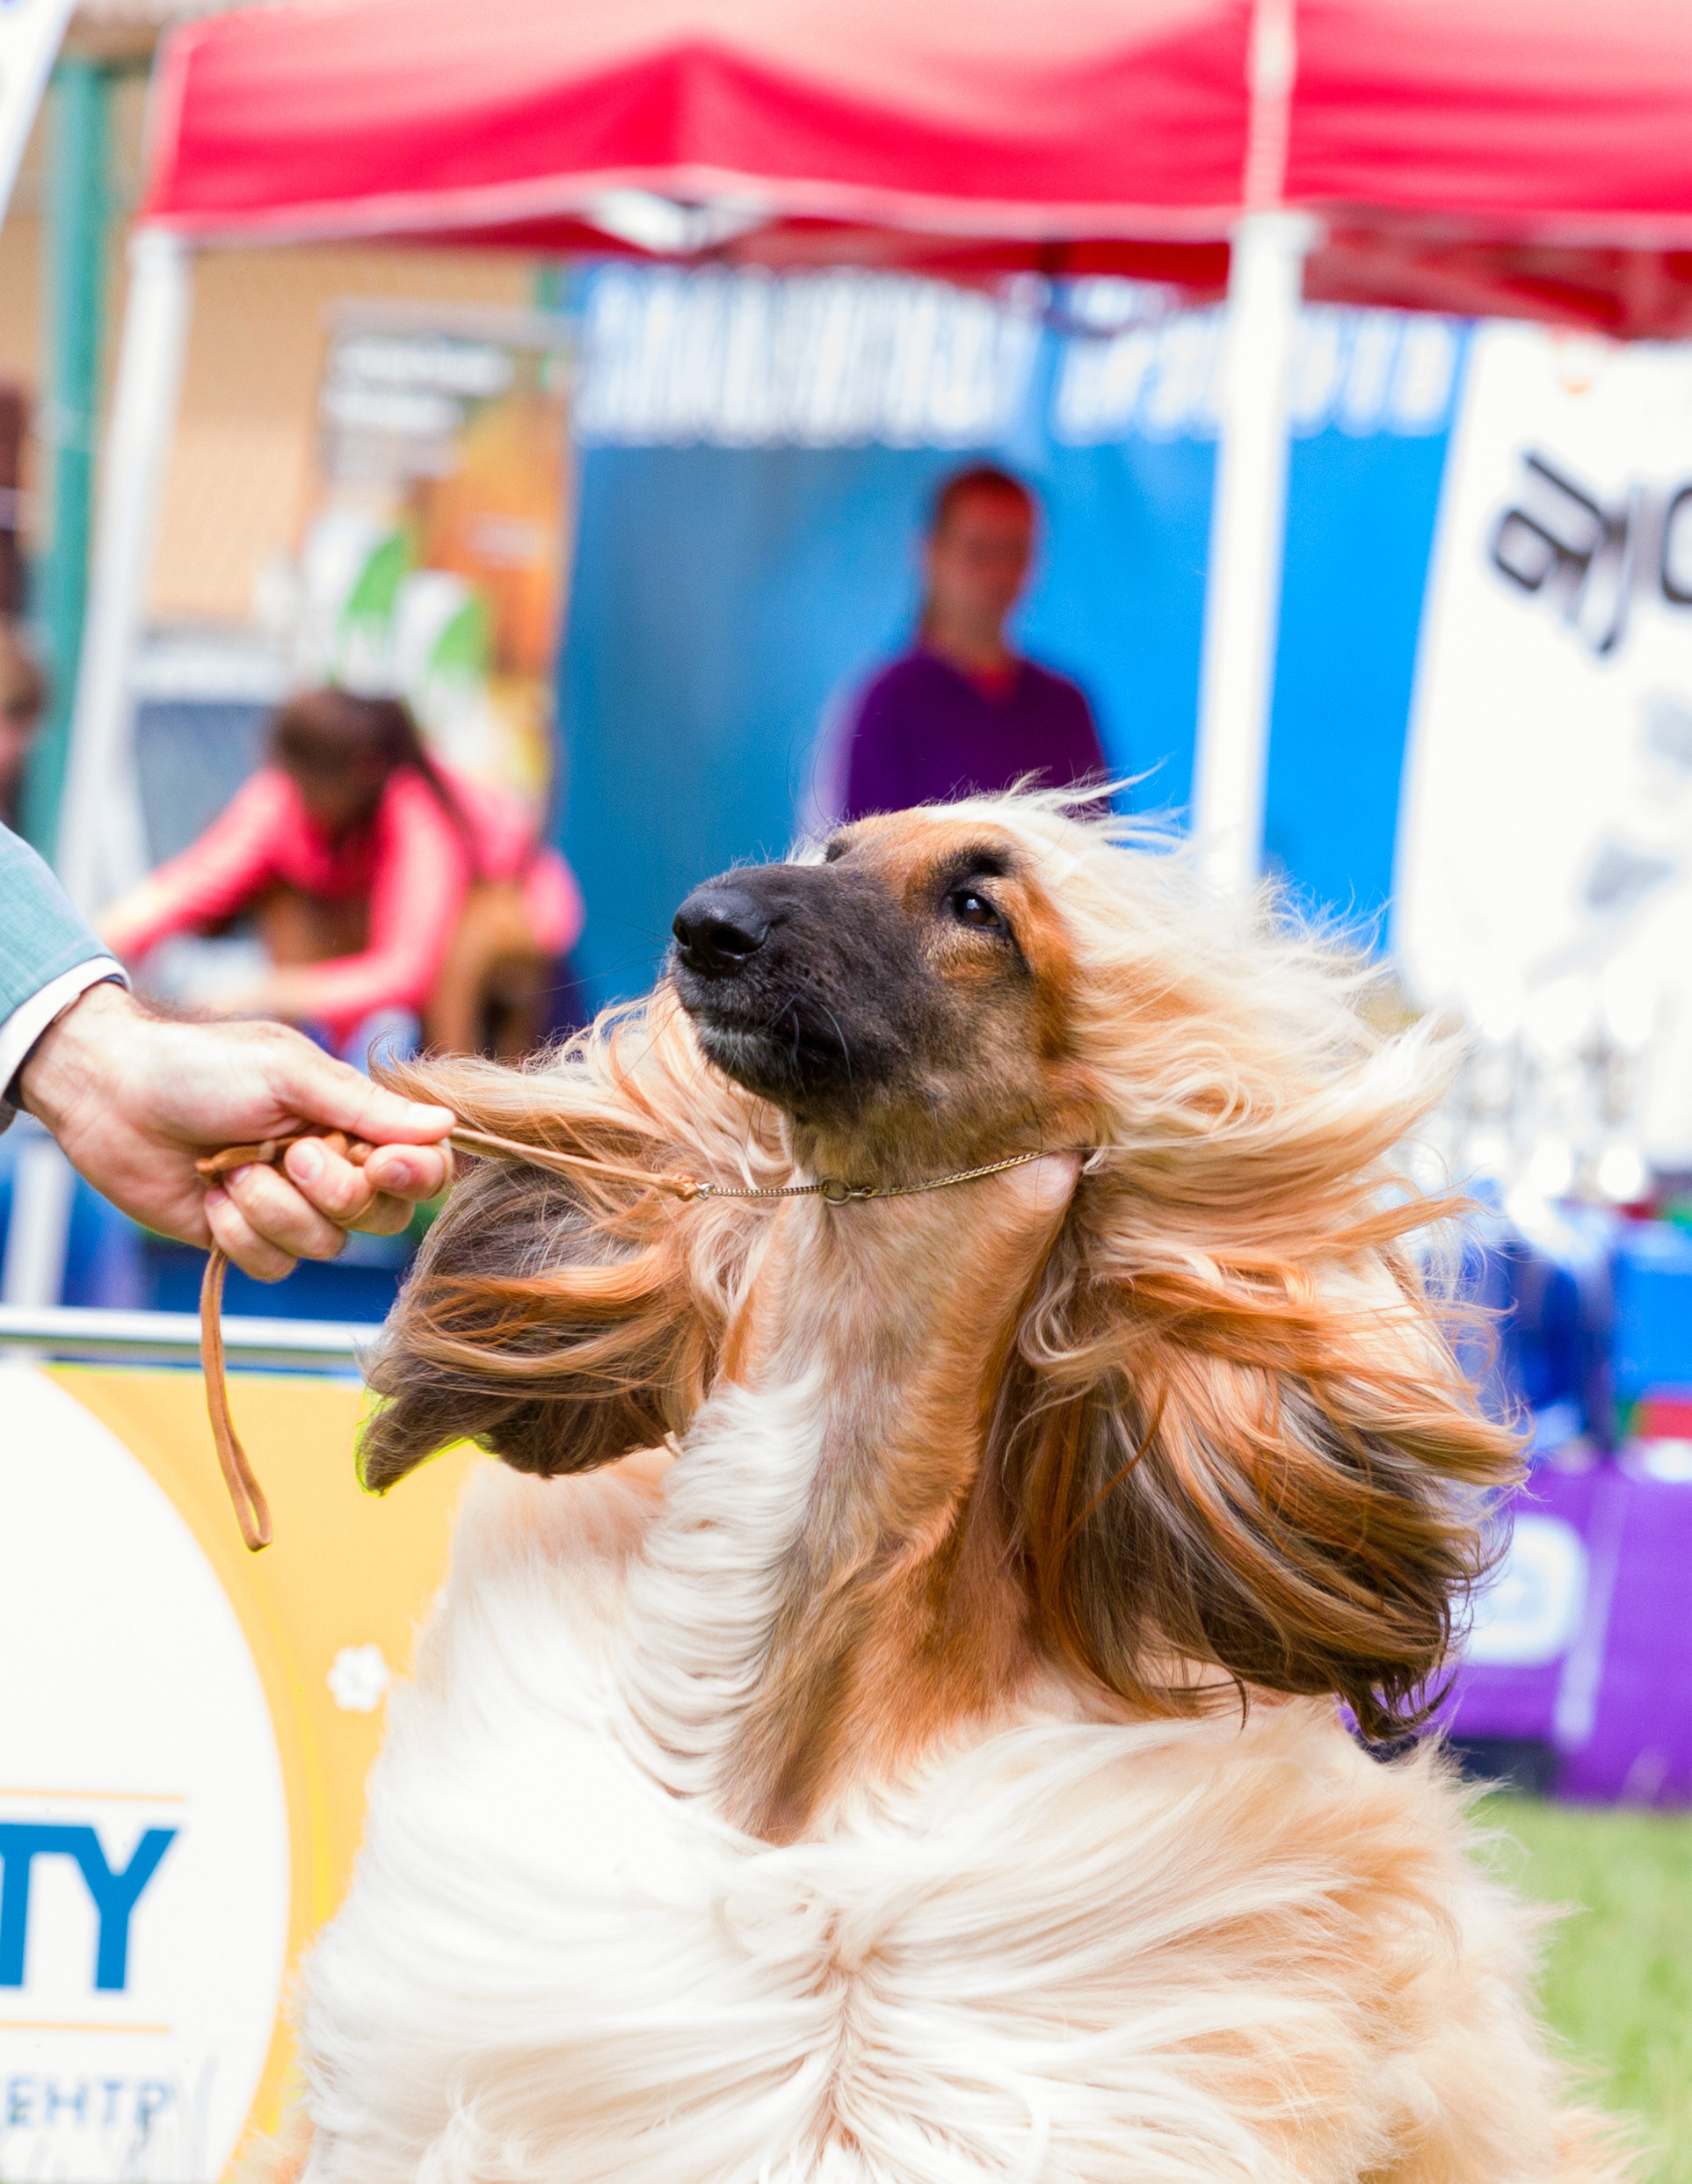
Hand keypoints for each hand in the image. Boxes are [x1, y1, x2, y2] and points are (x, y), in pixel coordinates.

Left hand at [21, 983, 453, 1279]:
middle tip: (289, 1154)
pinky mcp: (247, 1239)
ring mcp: (290, 1208)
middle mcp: (332, 1169)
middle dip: (333, 1192)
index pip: (422, 1167)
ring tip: (230, 1167)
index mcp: (353, 1122)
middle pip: (382, 1216)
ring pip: (325, 1245)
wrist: (113, 1095)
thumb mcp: (289, 1074)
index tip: (383, 1165)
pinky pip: (274, 1264)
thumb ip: (367, 1107)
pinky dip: (239, 1232)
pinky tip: (210, 1196)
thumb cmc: (202, 1068)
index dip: (415, 1177)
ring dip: (272, 1208)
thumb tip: (446, 1125)